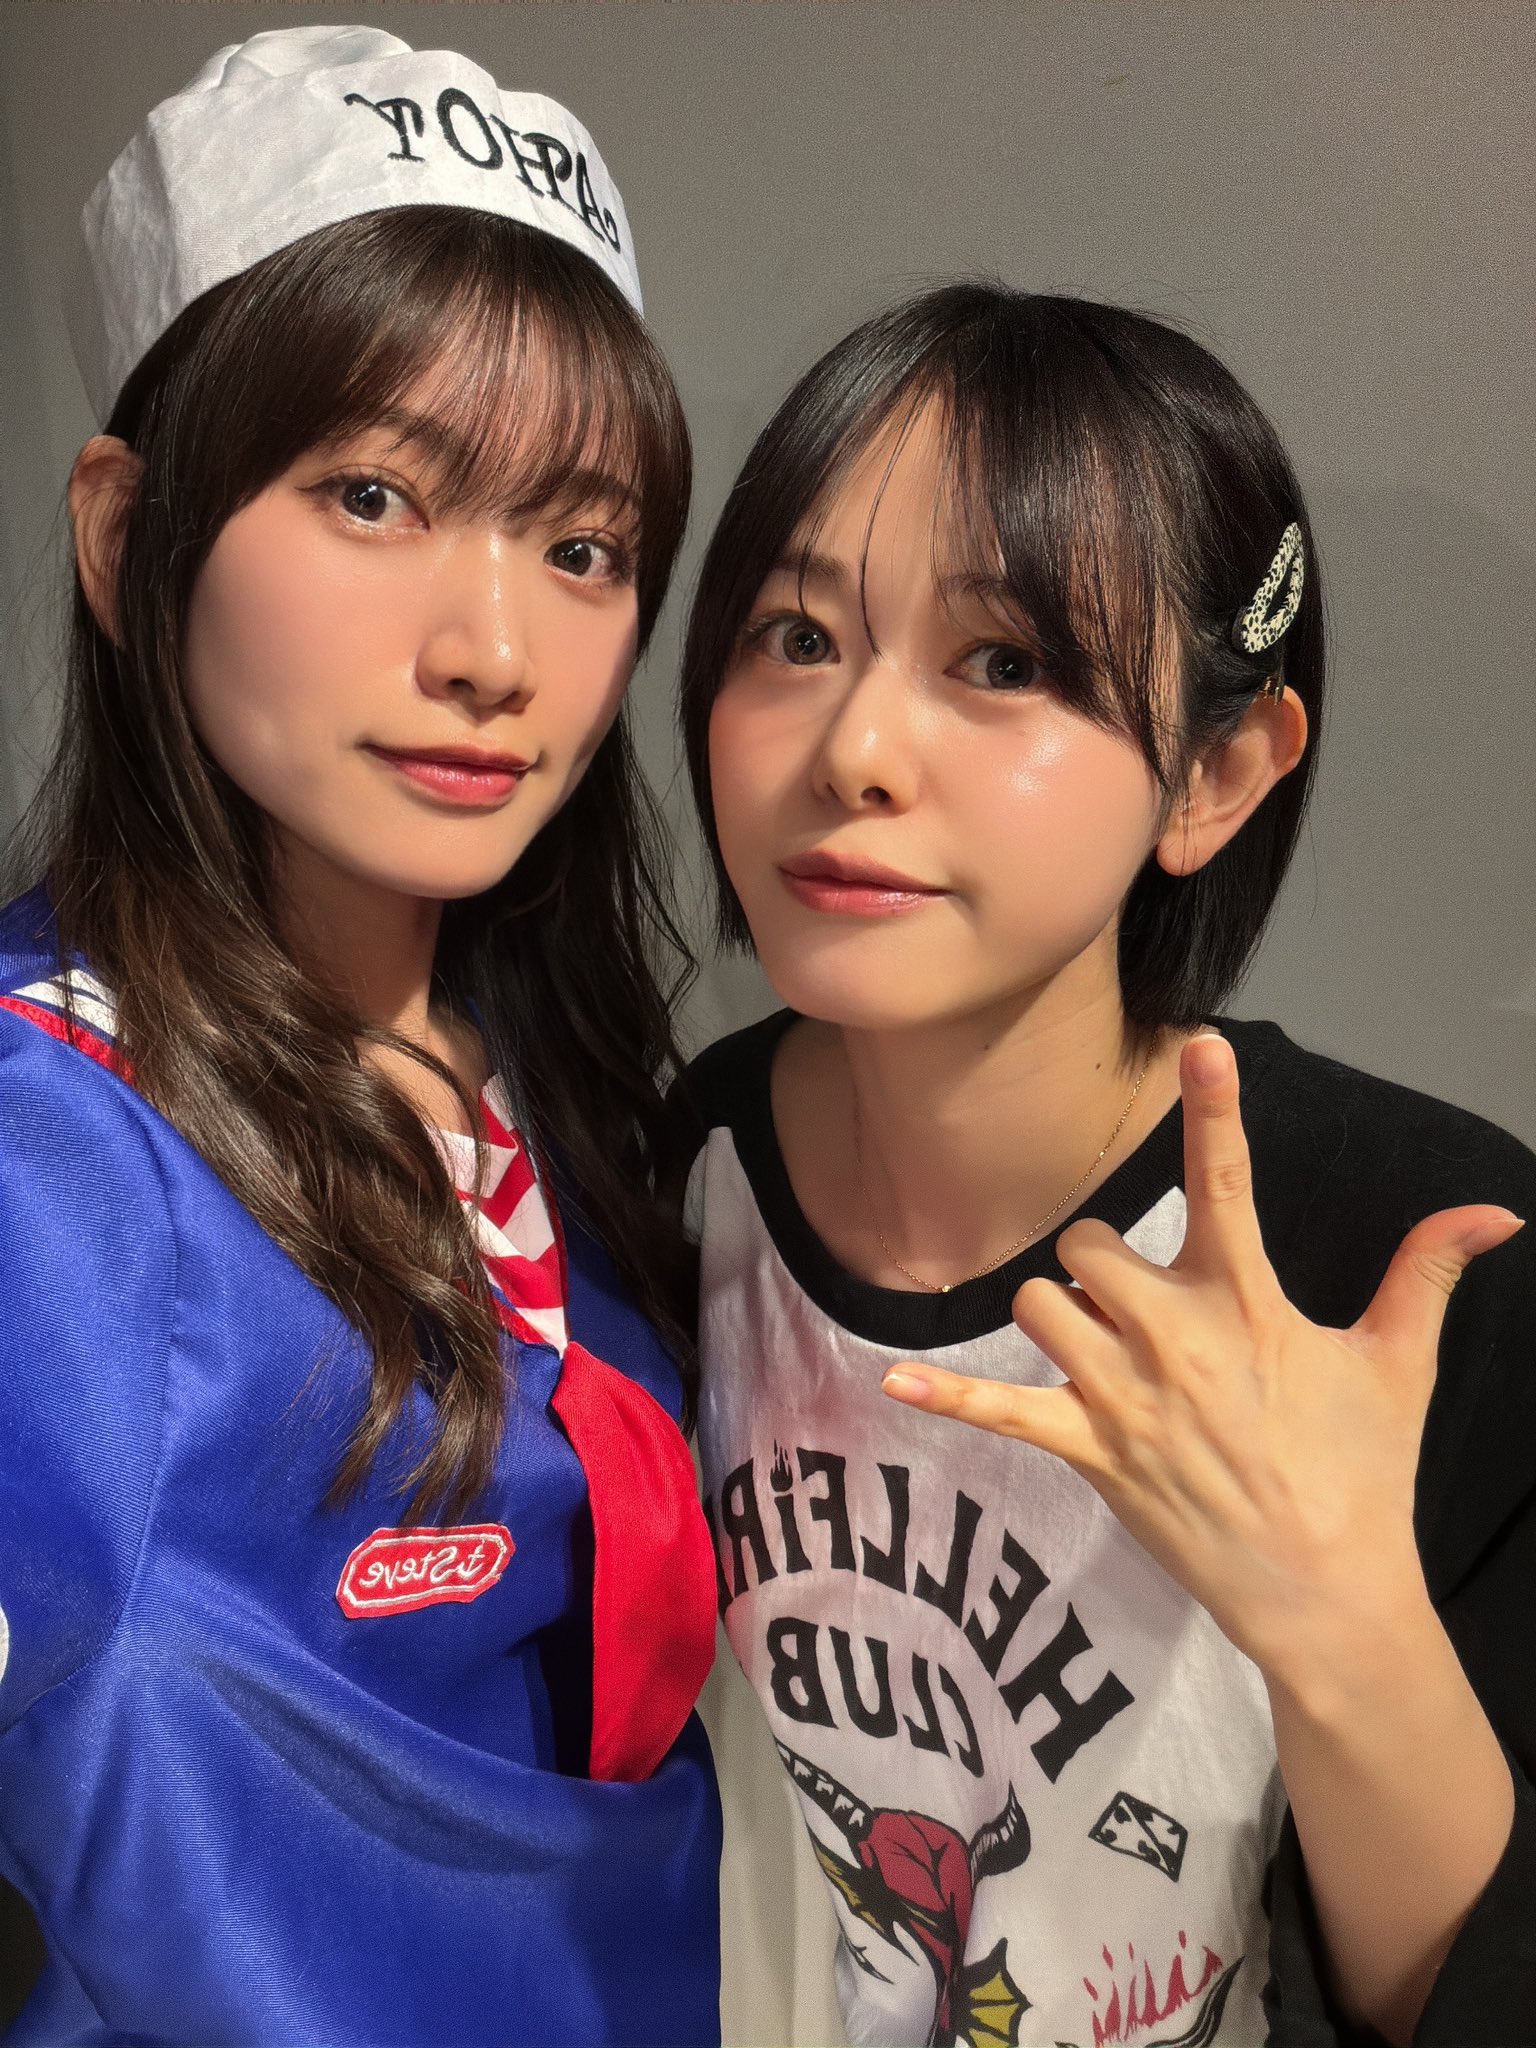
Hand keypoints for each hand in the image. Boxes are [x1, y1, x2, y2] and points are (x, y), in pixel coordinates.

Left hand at [881, 1032, 1523, 1678]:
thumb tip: (1496, 1211)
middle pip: (1092, 1243)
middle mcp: (1176, 1338)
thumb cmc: (1363, 1474)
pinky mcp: (1090, 1452)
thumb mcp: (1399, 1364)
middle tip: (1144, 1300)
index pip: (1227, 1182)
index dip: (1215, 1106)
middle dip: (1106, 1259)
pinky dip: (948, 1396)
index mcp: (1248, 1303)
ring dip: (1060, 1311)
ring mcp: (1124, 1397)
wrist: (1326, 1593)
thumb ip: (1428, 1273)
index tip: (1202, 1044)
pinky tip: (893, 1382)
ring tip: (1100, 1344)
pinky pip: (1000, 1410)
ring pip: (1042, 1302)